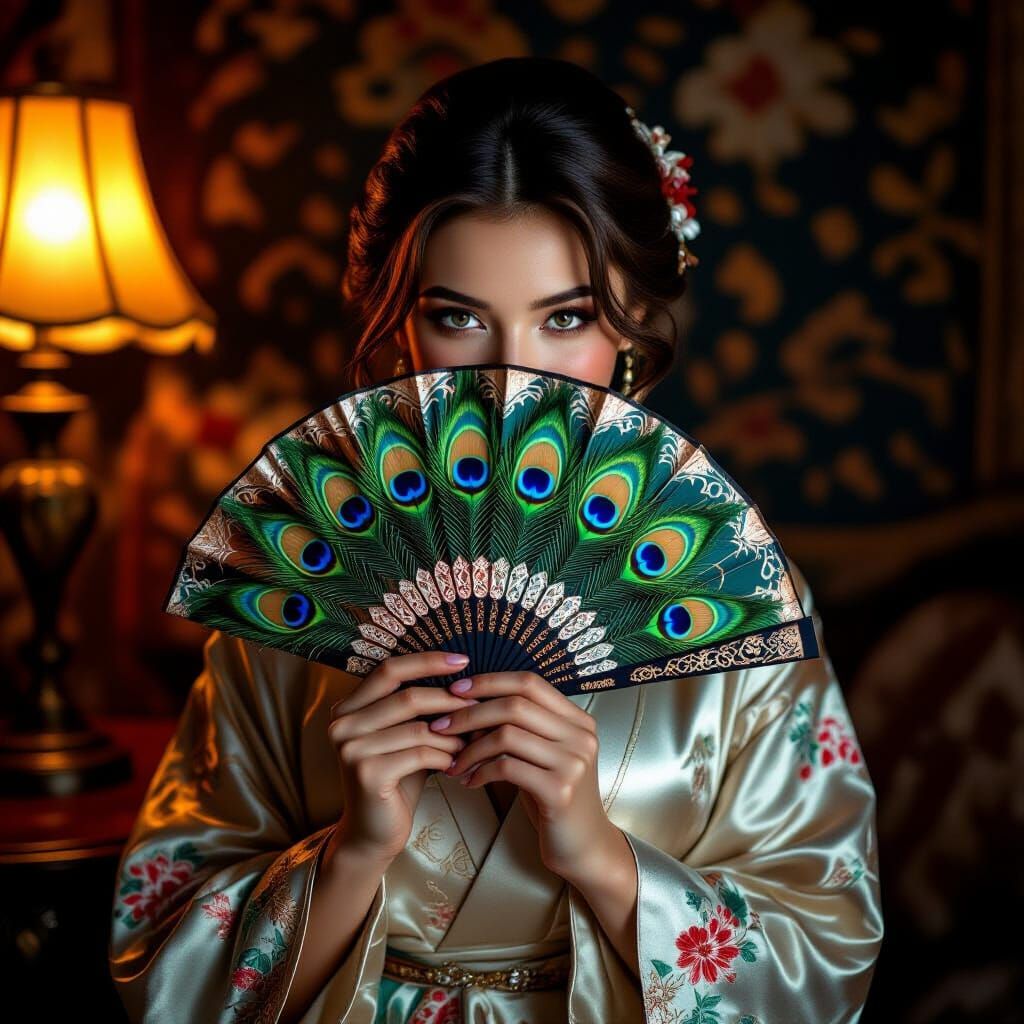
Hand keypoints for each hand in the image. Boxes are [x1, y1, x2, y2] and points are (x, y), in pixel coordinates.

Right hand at [327, 651, 478, 862]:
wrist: (373, 833)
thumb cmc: (396, 779)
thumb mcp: (405, 736)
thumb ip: (421, 709)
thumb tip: (466, 678)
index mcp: (348, 707)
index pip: (390, 670)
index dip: (427, 661)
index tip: (463, 659)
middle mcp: (341, 724)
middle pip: (407, 697)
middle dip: (450, 701)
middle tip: (480, 706)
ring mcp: (350, 749)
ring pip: (418, 727)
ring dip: (453, 734)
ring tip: (473, 740)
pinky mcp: (366, 773)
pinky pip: (419, 753)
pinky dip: (445, 756)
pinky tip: (457, 763)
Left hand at [429, 671, 618, 881]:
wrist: (584, 846)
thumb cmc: (554, 796)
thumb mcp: (542, 755)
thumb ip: (518, 728)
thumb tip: (467, 705)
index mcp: (578, 719)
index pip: (529, 683)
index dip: (489, 682)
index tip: (456, 690)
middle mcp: (580, 736)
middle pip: (514, 705)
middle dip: (470, 714)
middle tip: (440, 726)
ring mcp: (573, 763)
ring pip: (507, 735)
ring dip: (470, 748)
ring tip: (453, 762)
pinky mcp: (560, 791)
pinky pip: (507, 768)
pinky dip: (480, 771)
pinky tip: (470, 781)